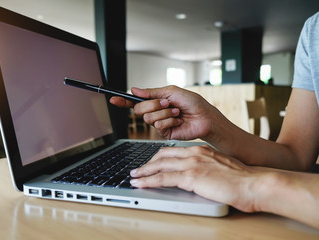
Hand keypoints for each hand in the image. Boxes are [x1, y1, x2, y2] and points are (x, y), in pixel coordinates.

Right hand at [110, 85, 220, 139]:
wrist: (205, 118)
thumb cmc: (193, 103)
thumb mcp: (171, 92)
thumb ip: (151, 92)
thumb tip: (134, 89)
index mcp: (156, 101)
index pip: (135, 102)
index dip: (124, 101)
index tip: (113, 98)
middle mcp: (155, 112)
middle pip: (139, 109)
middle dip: (152, 104)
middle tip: (166, 103)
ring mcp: (159, 123)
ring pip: (148, 118)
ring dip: (164, 112)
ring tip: (176, 112)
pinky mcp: (164, 133)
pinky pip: (158, 125)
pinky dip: (169, 121)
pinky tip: (177, 121)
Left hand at [130, 145, 261, 211]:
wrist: (253, 183)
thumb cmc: (242, 179)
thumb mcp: (221, 168)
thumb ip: (207, 168)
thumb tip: (200, 175)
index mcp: (201, 151)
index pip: (173, 150)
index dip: (159, 157)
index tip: (151, 162)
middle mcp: (194, 154)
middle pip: (162, 155)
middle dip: (148, 163)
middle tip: (138, 169)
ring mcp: (191, 164)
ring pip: (159, 165)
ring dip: (143, 172)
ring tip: (134, 177)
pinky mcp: (191, 177)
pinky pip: (163, 178)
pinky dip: (148, 181)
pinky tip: (140, 184)